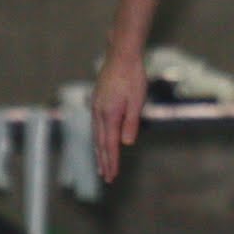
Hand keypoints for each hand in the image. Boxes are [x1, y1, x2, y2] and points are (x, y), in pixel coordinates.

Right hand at [92, 55, 148, 183]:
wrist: (121, 55)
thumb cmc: (133, 77)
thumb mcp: (137, 101)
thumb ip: (131, 123)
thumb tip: (126, 143)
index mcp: (109, 114)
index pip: (110, 144)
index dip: (111, 162)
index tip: (112, 176)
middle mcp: (99, 112)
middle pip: (100, 143)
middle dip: (103, 161)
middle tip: (106, 178)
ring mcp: (96, 106)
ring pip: (96, 135)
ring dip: (99, 152)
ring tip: (101, 166)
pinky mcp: (97, 101)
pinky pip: (96, 125)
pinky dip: (98, 138)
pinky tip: (100, 142)